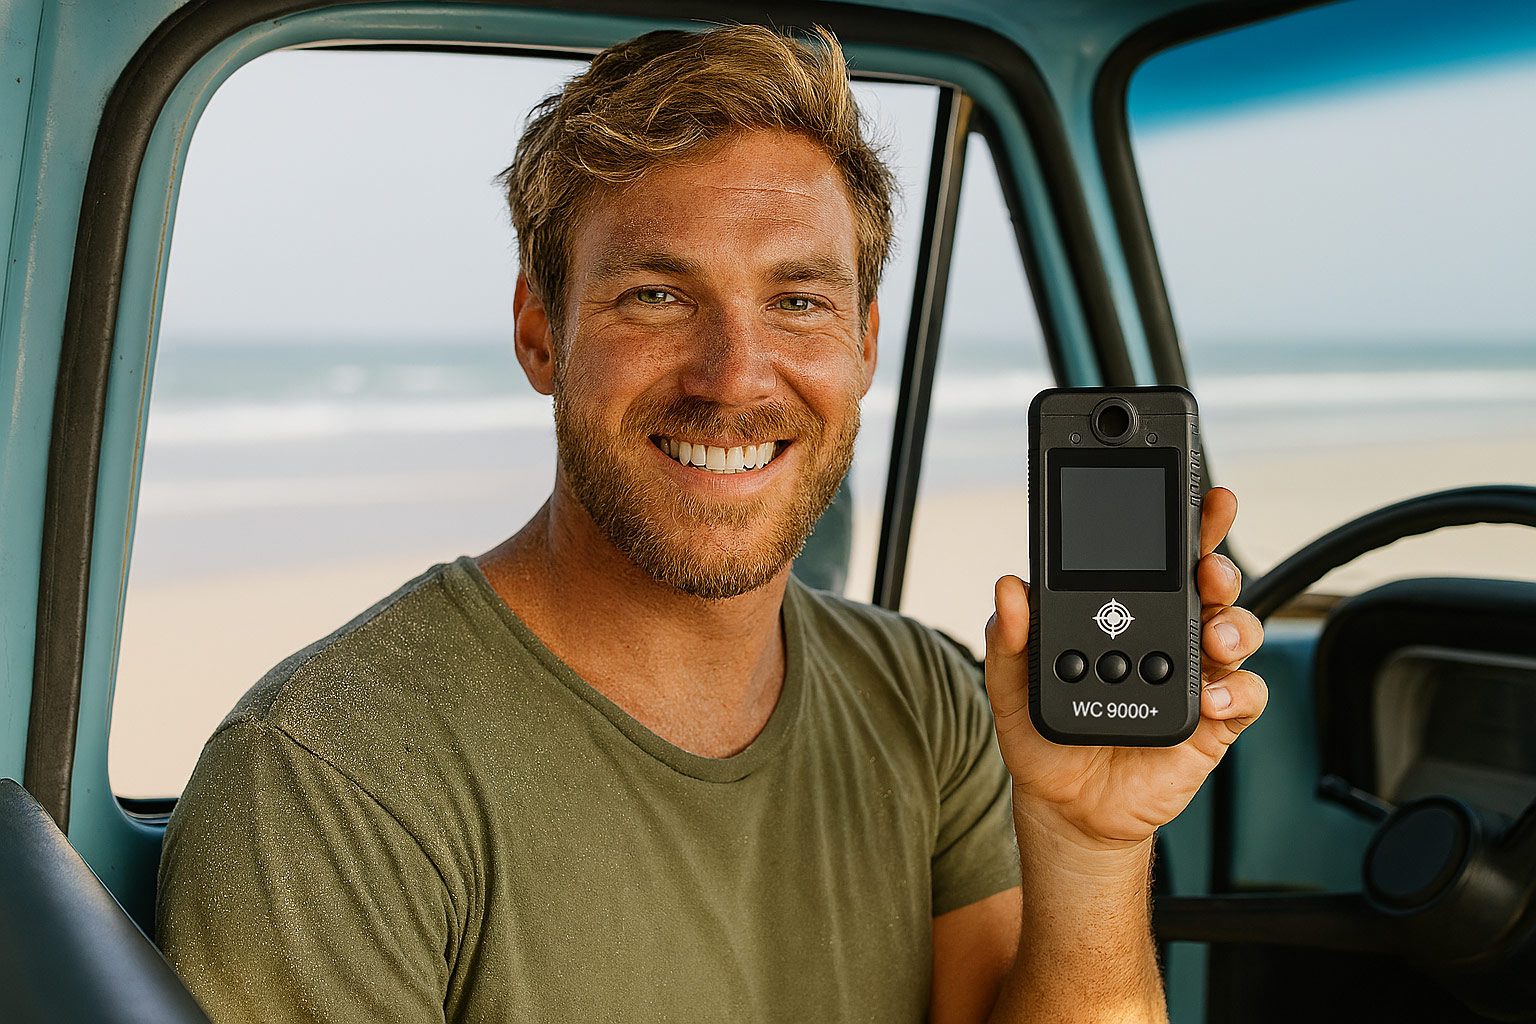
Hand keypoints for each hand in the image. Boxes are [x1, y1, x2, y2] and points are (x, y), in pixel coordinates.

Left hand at [983, 487, 1266, 852]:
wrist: (1064, 807)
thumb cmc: (1042, 737)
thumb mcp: (1011, 685)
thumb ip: (1011, 638)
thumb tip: (1009, 589)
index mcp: (1124, 614)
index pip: (1157, 559)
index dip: (1186, 526)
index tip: (1201, 499)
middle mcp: (1167, 637)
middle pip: (1209, 586)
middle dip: (1218, 563)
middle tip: (1208, 565)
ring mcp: (1192, 676)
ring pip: (1237, 632)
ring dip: (1233, 625)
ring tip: (1212, 634)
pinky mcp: (1212, 723)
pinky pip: (1244, 697)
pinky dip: (1235, 692)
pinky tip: (1209, 697)